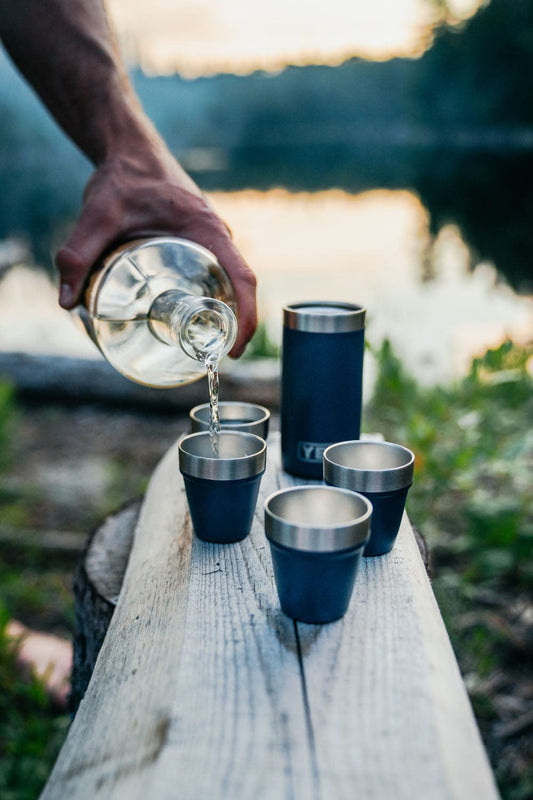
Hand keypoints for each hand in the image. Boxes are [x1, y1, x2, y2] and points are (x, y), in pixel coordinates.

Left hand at [55, 144, 256, 357]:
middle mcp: (217, 235)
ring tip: (201, 344)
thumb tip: (66, 302)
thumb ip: (78, 254)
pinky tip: (193, 317)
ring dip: (225, 313)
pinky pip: (218, 272)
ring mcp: (211, 238)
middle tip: (210, 357)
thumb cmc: (123, 177)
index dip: (247, 316)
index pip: (243, 277)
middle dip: (234, 325)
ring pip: (229, 280)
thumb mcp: (98, 215)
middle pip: (239, 286)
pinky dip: (214, 298)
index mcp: (207, 229)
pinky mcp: (201, 240)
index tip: (234, 348)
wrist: (130, 150)